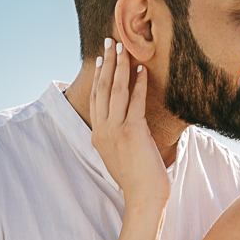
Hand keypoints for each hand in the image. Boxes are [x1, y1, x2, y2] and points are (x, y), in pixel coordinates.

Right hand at [90, 39, 170, 208]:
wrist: (143, 198)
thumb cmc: (137, 178)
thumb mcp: (119, 155)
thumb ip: (117, 137)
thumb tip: (124, 124)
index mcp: (98, 135)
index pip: (95, 98)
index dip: (98, 76)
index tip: (101, 58)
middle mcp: (103, 130)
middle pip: (102, 88)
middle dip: (107, 62)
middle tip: (110, 41)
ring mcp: (116, 130)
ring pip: (115, 90)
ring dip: (120, 66)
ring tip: (124, 47)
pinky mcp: (132, 132)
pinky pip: (135, 101)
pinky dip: (138, 84)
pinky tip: (142, 70)